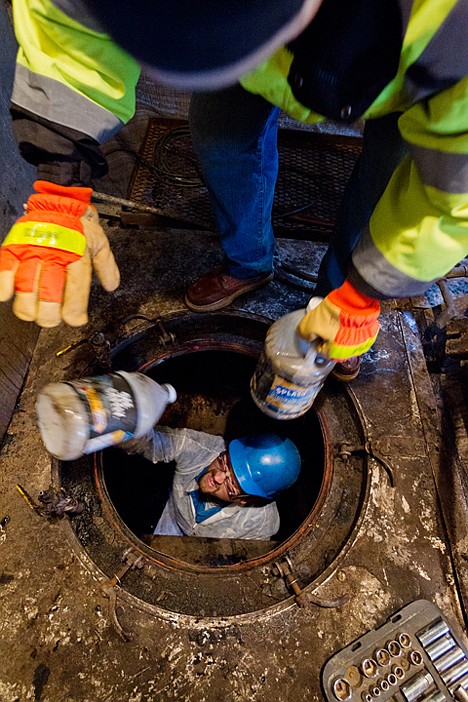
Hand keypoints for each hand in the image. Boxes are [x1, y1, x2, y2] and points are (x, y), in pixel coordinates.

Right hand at [0, 180, 119, 326]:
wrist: (58, 198)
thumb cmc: (78, 223)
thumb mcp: (100, 241)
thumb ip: (107, 265)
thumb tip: (112, 286)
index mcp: (77, 252)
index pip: (76, 286)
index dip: (75, 309)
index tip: (75, 320)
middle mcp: (55, 252)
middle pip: (49, 292)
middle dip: (50, 315)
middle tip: (52, 319)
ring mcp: (33, 250)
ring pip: (26, 285)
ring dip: (28, 306)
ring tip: (32, 313)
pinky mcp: (15, 246)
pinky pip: (5, 267)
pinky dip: (3, 284)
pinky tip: (7, 296)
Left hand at [297, 280, 379, 359]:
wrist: (355, 301)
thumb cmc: (335, 313)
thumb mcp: (308, 324)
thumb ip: (304, 335)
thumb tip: (305, 338)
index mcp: (334, 354)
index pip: (320, 350)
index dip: (317, 338)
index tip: (318, 329)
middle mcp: (349, 353)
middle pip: (334, 347)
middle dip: (329, 336)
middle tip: (328, 323)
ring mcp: (361, 345)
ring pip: (346, 341)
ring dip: (341, 332)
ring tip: (338, 320)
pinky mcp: (369, 335)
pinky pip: (358, 335)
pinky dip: (353, 329)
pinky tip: (348, 320)